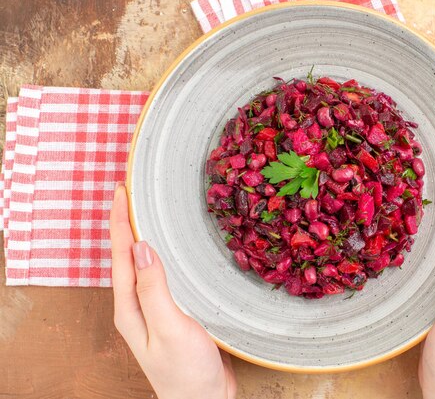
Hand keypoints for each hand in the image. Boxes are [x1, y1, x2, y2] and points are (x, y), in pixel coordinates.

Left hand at [110, 184, 235, 398]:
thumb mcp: (169, 328)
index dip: (120, 221)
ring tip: (147, 212)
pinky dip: (162, 255)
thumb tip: (142, 247)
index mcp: (129, 308)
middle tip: (132, 193)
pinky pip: (161, 276)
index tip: (121, 191)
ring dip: (143, 237)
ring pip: (144, 265)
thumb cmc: (186, 371)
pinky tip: (171, 250)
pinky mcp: (171, 313)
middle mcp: (136, 306)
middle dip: (126, 223)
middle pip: (128, 256)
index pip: (121, 255)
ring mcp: (153, 310)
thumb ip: (154, 289)